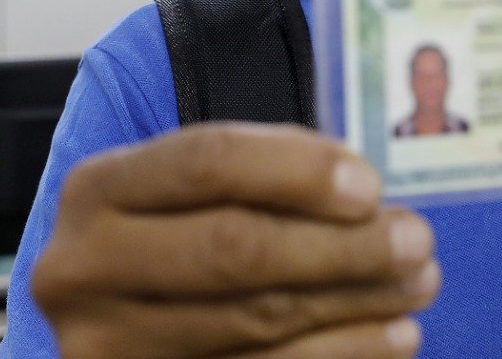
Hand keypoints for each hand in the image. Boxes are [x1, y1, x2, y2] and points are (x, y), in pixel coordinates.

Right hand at [31, 124, 438, 357]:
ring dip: (356, 304)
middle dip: (342, 245)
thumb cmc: (180, 233)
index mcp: (97, 189)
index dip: (297, 172)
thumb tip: (365, 196)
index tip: (371, 187)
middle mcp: (84, 269)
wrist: (121, 316)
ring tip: (418, 286)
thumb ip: (266, 174)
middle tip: (417, 240)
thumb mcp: (194, 190)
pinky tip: (391, 339)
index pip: (206, 161)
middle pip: (234, 249)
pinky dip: (339, 356)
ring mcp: (106, 348)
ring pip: (254, 322)